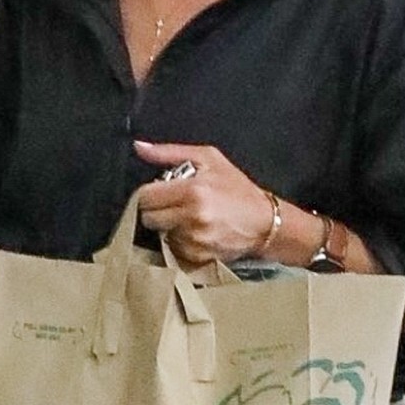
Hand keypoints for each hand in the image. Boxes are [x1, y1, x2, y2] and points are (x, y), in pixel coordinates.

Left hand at [133, 140, 275, 266]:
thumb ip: (169, 153)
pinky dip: (179, 241)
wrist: (264, 223)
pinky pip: (173, 249)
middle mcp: (191, 218)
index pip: (146, 197)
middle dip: (156, 210)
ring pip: (160, 234)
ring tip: (189, 217)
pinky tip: (195, 232)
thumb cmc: (237, 188)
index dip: (149, 193)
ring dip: (169, 226)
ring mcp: (194, 241)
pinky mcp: (197, 257)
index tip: (159, 191)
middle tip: (174, 204)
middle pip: (148, 218)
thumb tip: (139, 147)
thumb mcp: (208, 159)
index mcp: (192, 191)